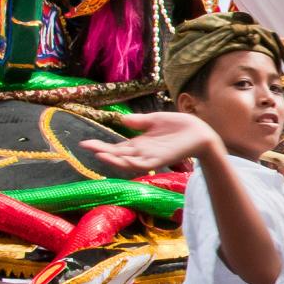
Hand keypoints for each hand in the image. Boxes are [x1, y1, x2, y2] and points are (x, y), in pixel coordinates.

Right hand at [79, 112, 220, 171]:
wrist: (199, 131)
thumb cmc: (178, 125)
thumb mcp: (154, 120)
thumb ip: (139, 121)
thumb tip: (121, 119)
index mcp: (139, 144)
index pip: (116, 147)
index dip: (101, 146)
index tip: (85, 143)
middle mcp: (142, 152)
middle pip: (118, 155)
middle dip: (102, 152)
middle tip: (86, 147)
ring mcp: (150, 157)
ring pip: (128, 162)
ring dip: (114, 160)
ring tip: (100, 155)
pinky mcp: (160, 159)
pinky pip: (144, 164)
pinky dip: (133, 163)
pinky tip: (122, 158)